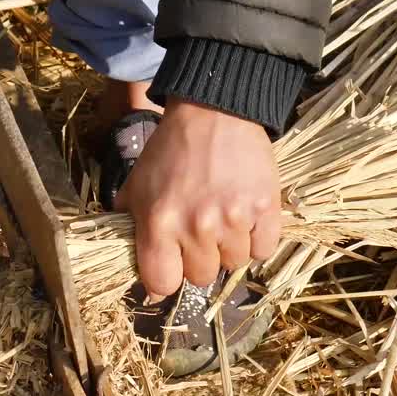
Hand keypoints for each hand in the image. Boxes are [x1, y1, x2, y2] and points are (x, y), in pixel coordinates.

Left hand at [116, 101, 282, 297]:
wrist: (214, 112)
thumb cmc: (170, 150)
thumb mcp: (136, 185)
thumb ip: (130, 227)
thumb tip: (135, 267)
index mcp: (159, 222)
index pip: (162, 283)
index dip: (165, 280)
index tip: (171, 269)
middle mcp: (196, 227)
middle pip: (201, 277)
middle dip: (198, 260)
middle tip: (199, 234)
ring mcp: (234, 219)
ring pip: (234, 264)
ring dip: (228, 248)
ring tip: (222, 217)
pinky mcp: (265, 209)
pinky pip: (263, 250)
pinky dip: (256, 240)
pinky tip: (245, 217)